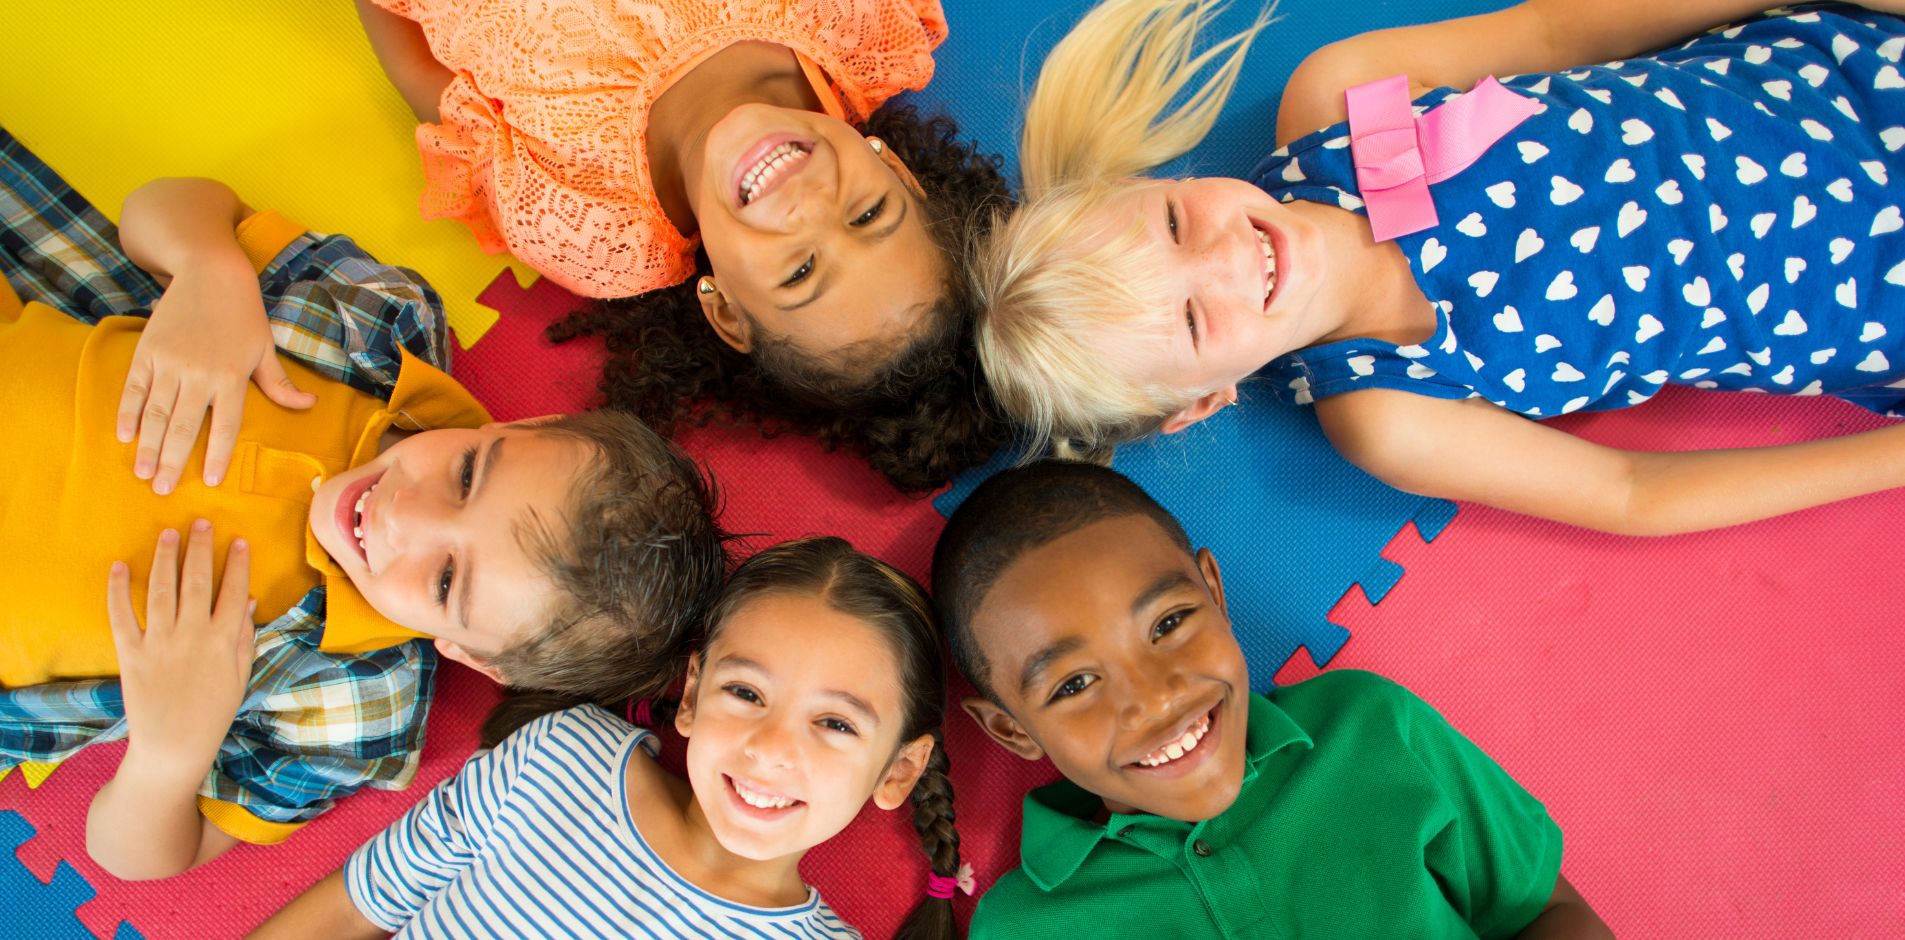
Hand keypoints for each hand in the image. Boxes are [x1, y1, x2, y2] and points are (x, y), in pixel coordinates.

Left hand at [107, 520, 257, 787]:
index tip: (238, 541)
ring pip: (162, 590)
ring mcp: (160, 642)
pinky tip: (121, 567)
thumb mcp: (240, 675)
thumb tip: (247, 600)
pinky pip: (122, 615)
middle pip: (197, 581)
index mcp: (223, 640)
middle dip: (200, 548)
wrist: (174, 747)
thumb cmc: (213, 714)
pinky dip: (119, 590)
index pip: (233, 590)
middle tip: (201, 523)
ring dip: (165, 558)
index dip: (236, 563)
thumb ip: (244, 636)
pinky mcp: (131, 653)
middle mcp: (192, 634)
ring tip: (168, 534)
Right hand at [116, 256, 316, 493]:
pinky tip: (124, 437)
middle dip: (174, 462)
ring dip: (149, 447)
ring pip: (158, 413)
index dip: (218, 455)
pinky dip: (128, 414)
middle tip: (164, 490)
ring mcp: (170, 362)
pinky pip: (135, 389)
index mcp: (232, 376)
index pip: (226, 425)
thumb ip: (280, 383)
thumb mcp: (265, 347)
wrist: (209, 273)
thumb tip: (309, 406)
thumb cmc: (243, 314)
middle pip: (186, 427)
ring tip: (143, 474)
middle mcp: (200, 373)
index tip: (211, 481)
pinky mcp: (147, 351)